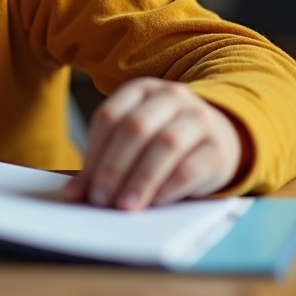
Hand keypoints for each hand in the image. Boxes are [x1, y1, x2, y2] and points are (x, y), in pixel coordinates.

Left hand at [64, 77, 242, 210]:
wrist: (221, 138)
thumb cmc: (165, 142)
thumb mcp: (136, 139)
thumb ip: (106, 158)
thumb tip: (74, 193)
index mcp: (141, 89)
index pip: (109, 116)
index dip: (93, 153)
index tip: (82, 187)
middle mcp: (171, 97)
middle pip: (135, 128)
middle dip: (113, 167)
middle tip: (100, 199)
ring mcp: (199, 119)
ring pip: (165, 145)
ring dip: (141, 179)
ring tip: (125, 206)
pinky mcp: (219, 149)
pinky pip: (191, 168)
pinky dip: (169, 188)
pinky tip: (155, 203)